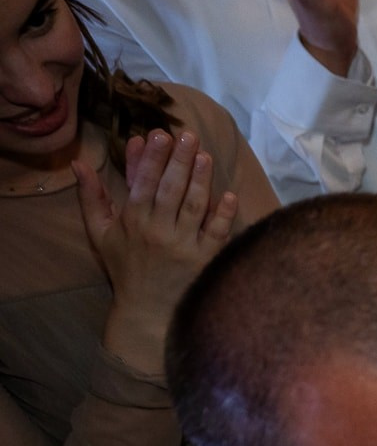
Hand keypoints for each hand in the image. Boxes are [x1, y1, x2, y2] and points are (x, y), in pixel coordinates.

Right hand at [75, 128, 240, 376]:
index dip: (150, 158)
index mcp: (133, 221)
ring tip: (206, 155)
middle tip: (188, 136)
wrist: (147, 310)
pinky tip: (229, 195)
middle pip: (170, 189)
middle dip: (179, 160)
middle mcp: (157, 230)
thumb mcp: (101, 233)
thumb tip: (78, 163)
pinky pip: (216, 233)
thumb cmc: (125, 268)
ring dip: (201, 179)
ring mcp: (183, 245)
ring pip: (194, 206)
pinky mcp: (204, 260)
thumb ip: (92, 198)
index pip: (142, 183)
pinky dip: (223, 214)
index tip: (157, 134)